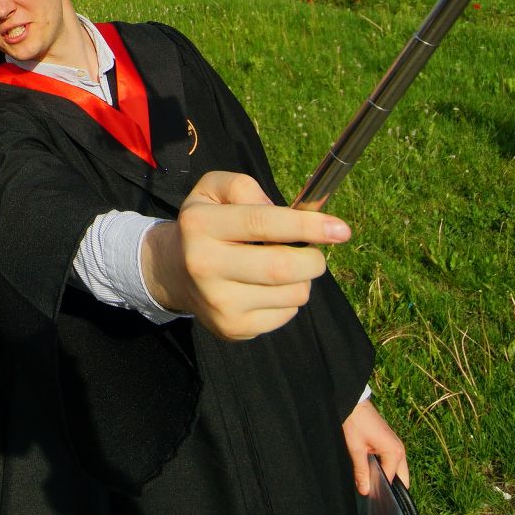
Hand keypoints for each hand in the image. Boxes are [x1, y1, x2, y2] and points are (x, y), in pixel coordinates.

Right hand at [140, 170, 350, 340]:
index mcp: (200, 224)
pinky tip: (268, 288)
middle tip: (312, 252)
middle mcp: (205, 264)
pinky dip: (288, 299)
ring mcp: (218, 302)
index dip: (306, 225)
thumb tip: (284, 212)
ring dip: (302, 279)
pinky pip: (285, 315)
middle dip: (313, 259)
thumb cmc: (205, 225)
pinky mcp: (232, 328)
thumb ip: (243, 187)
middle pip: (282, 266)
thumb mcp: (212, 191)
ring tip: (283, 268)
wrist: (173, 272)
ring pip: (292, 293)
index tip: (341, 229)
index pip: (262, 222)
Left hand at [343, 398, 407, 493]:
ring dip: (388, 478)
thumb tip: (365, 491)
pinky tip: (374, 473)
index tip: (370, 495)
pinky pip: (393, 462)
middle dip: (391, 488)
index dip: (381, 490)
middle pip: (402, 478)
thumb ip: (361, 471)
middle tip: (375, 494)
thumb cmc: (355, 423)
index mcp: (395, 453)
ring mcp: (397, 446)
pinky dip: (387, 469)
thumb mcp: (355, 449)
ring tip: (373, 485)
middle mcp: (400, 450)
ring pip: (398, 471)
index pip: (392, 481)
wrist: (354, 403)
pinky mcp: (391, 444)